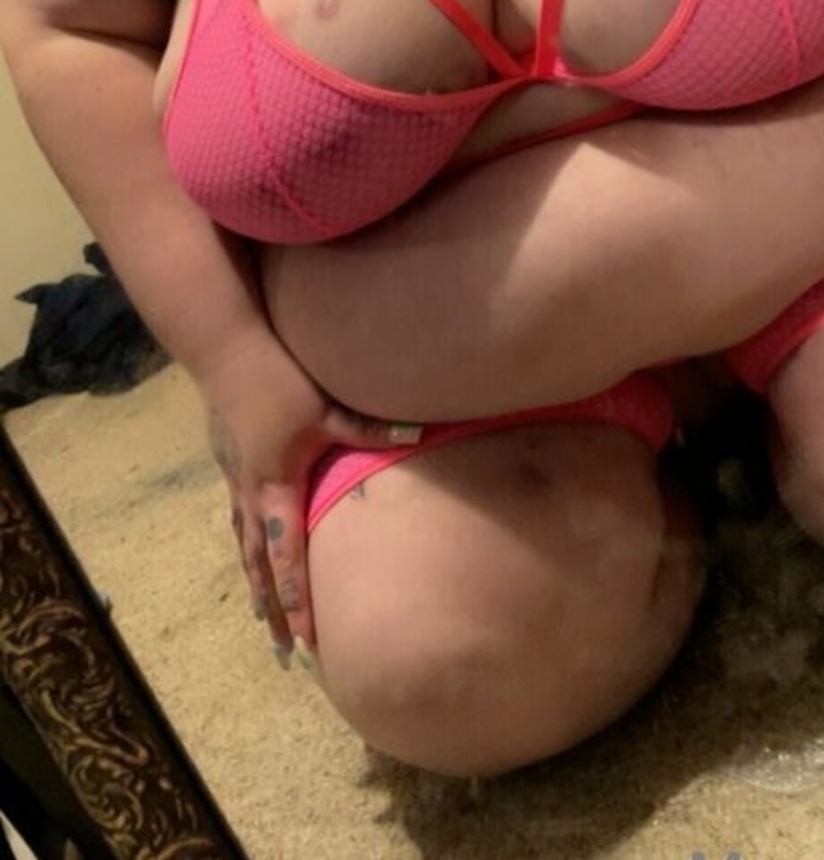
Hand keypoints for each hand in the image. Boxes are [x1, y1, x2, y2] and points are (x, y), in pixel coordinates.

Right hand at [203, 332, 419, 660]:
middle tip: (282, 650)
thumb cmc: (278, 381)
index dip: (296, 600)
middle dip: (272, 608)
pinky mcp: (231, 465)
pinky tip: (250, 552)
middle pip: (260, 565)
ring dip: (254, 584)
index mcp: (277, 488)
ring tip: (261, 618)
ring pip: (244, 546)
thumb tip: (420, 435)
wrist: (225, 352)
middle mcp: (252, 494)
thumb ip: (370, 430)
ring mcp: (237, 481)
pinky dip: (246, 547)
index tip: (304, 640)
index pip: (288, 557)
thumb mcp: (326, 408)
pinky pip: (239, 520)